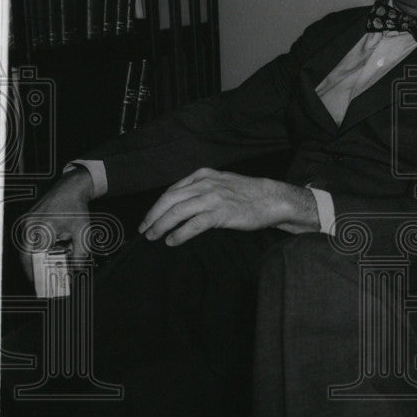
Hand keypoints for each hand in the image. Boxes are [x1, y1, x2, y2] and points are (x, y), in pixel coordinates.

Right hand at [16, 168, 94, 282]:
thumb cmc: (75, 207)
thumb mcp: (82, 230)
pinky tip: (46, 256)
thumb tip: (76, 268)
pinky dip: (36, 250)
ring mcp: (26, 223)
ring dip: (34, 259)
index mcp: (39, 228)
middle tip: (39, 281)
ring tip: (43, 271)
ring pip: (26, 248)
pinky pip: (28, 240)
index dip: (38, 272)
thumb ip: (80, 251)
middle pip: (26, 255)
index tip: (40, 284)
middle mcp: (28, 226)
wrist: (70, 188)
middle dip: (33, 269)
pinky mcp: (28, 222)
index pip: (34, 257)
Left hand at [139, 168, 319, 245]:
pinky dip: (180, 234)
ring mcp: (212, 198)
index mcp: (203, 175)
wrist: (272, 199)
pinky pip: (193, 224)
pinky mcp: (220, 213)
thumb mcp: (222, 182)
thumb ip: (203, 188)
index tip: (149, 218)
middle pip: (169, 200)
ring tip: (153, 236)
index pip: (172, 191)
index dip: (157, 206)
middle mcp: (205, 184)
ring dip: (161, 225)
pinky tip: (172, 241)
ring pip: (177, 211)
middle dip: (153, 216)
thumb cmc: (249, 194)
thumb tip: (183, 203)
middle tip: (144, 230)